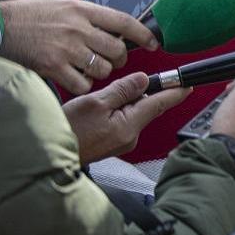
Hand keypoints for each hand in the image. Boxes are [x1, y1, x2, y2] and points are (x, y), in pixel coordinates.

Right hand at [0, 0, 158, 94]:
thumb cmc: (30, 16)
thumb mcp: (64, 6)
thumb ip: (89, 17)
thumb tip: (114, 30)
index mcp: (82, 10)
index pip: (124, 21)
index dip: (143, 34)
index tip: (153, 43)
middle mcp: (78, 28)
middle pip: (118, 50)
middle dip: (119, 58)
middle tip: (111, 59)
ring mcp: (66, 48)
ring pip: (104, 68)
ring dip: (101, 72)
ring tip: (88, 66)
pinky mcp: (53, 66)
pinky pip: (83, 82)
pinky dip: (82, 83)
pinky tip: (74, 77)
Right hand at [62, 72, 190, 164]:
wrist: (47, 154)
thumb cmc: (67, 130)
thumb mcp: (95, 102)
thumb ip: (123, 90)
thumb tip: (144, 80)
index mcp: (129, 126)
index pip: (160, 103)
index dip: (175, 91)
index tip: (188, 83)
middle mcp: (130, 137)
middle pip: (146, 106)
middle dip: (137, 93)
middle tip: (118, 87)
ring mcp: (122, 142)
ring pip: (133, 113)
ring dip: (123, 102)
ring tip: (98, 104)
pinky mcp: (113, 143)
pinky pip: (123, 121)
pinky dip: (115, 111)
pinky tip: (97, 112)